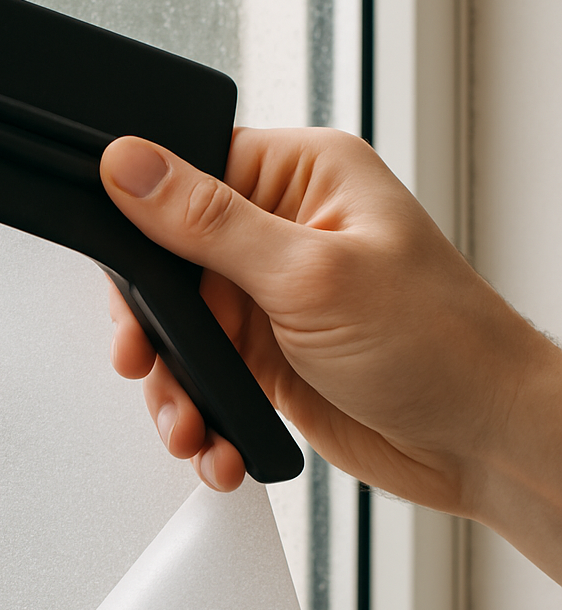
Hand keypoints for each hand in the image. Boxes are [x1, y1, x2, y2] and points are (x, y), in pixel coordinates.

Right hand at [100, 128, 556, 526]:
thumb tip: (129, 167)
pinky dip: (200, 416)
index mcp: (301, 178)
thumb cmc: (438, 343)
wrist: (479, 440)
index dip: (143, 222)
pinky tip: (215, 442)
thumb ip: (209, 224)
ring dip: (174, 387)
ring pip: (180, 332)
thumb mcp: (310, 274)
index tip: (129, 278)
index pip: (188, 172)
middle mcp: (282, 232)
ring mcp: (271, 297)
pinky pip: (205, 379)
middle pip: (170, 263)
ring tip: (190, 425)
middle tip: (146, 361)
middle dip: (154, 328)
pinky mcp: (266, 356)